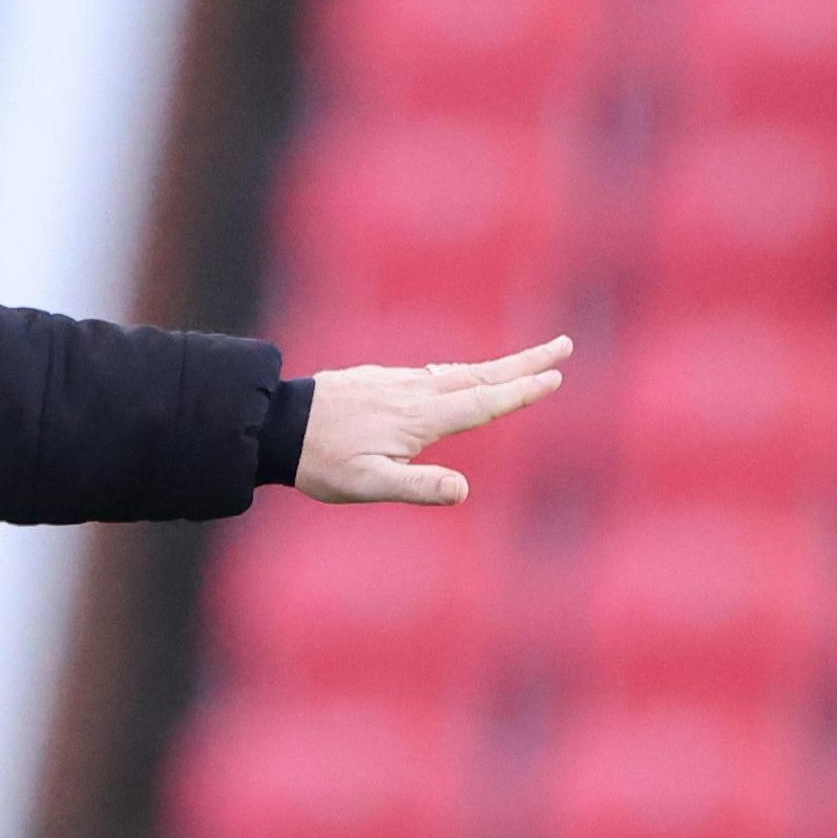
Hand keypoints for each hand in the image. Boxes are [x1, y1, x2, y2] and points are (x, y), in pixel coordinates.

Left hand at [294, 334, 571, 505]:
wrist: (272, 425)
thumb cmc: (320, 462)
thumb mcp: (369, 486)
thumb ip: (417, 487)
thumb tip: (463, 491)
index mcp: (420, 418)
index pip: (482, 403)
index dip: (520, 391)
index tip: (554, 376)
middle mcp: (412, 393)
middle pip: (479, 375)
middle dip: (524, 362)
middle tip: (564, 346)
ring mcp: (393, 382)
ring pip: (455, 371)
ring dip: (494, 365)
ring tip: (523, 362)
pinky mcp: (375, 380)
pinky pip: (428, 373)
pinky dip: (457, 371)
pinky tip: (455, 376)